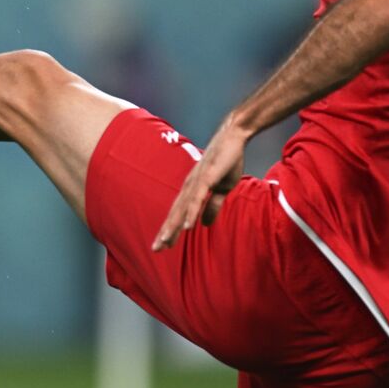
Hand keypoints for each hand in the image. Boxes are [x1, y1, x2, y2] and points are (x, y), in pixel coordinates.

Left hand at [153, 121, 247, 250]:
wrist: (233, 138)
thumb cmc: (226, 162)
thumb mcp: (221, 190)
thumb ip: (212, 206)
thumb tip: (205, 224)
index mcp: (192, 190)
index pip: (178, 213)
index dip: (170, 230)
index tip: (161, 246)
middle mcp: (189, 186)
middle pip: (175, 213)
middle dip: (165, 232)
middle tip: (155, 249)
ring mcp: (197, 181)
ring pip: (182, 208)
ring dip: (174, 225)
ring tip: (165, 242)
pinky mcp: (207, 176)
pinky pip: (198, 197)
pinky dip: (191, 211)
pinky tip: (187, 226)